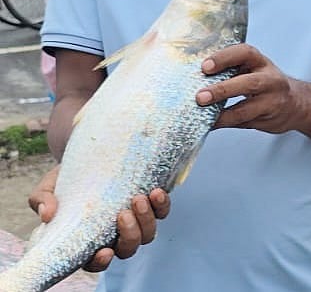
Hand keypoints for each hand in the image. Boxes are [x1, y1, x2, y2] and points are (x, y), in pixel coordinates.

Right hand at [29, 165, 169, 271]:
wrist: (90, 156)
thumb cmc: (66, 179)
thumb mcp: (49, 188)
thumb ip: (42, 201)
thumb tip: (47, 214)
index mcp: (88, 240)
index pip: (96, 262)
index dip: (101, 261)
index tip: (104, 251)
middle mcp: (114, 235)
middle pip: (128, 249)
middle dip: (129, 235)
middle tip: (122, 214)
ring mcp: (134, 220)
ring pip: (147, 234)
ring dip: (146, 220)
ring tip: (139, 198)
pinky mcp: (150, 203)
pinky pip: (162, 212)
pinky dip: (162, 205)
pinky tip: (156, 192)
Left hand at [197, 44, 299, 133]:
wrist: (297, 104)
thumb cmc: (266, 84)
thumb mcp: (255, 70)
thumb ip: (232, 71)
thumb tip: (194, 77)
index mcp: (262, 63)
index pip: (245, 53)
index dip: (225, 58)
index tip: (204, 66)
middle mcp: (270, 80)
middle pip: (249, 83)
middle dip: (223, 90)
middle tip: (200, 96)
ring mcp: (272, 101)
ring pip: (247, 108)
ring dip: (223, 113)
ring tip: (203, 115)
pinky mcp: (268, 119)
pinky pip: (244, 122)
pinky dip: (225, 123)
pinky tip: (210, 124)